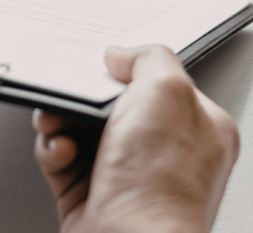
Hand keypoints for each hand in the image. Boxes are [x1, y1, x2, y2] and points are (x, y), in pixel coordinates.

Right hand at [34, 45, 239, 232]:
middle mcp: (165, 154)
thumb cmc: (162, 186)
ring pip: (82, 130)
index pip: (160, 82)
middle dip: (83, 96)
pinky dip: (54, 151)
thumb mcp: (166, 91)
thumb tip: (123, 55)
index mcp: (198, 126)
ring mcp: (127, 177)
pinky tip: (61, 152)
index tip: (106, 68)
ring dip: (61, 120)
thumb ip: (149, 58)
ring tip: (59, 122)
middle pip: (113, 105)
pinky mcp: (92, 197)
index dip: (129, 72)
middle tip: (74, 95)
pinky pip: (63, 160)